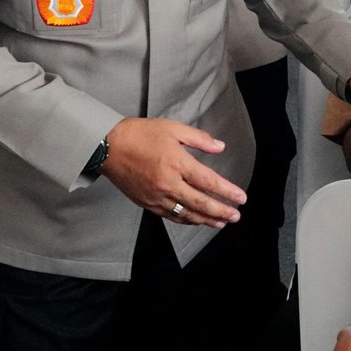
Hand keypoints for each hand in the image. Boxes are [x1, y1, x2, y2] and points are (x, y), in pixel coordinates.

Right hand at [101, 118, 246, 227]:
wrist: (108, 146)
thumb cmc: (140, 134)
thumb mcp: (173, 128)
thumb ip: (199, 139)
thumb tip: (220, 147)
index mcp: (177, 163)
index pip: (209, 182)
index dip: (227, 192)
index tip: (241, 198)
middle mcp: (169, 183)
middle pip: (201, 203)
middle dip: (221, 211)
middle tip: (236, 216)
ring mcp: (157, 196)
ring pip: (187, 214)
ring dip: (206, 220)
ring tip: (221, 223)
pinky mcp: (147, 203)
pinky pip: (171, 216)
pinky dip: (187, 220)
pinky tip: (196, 220)